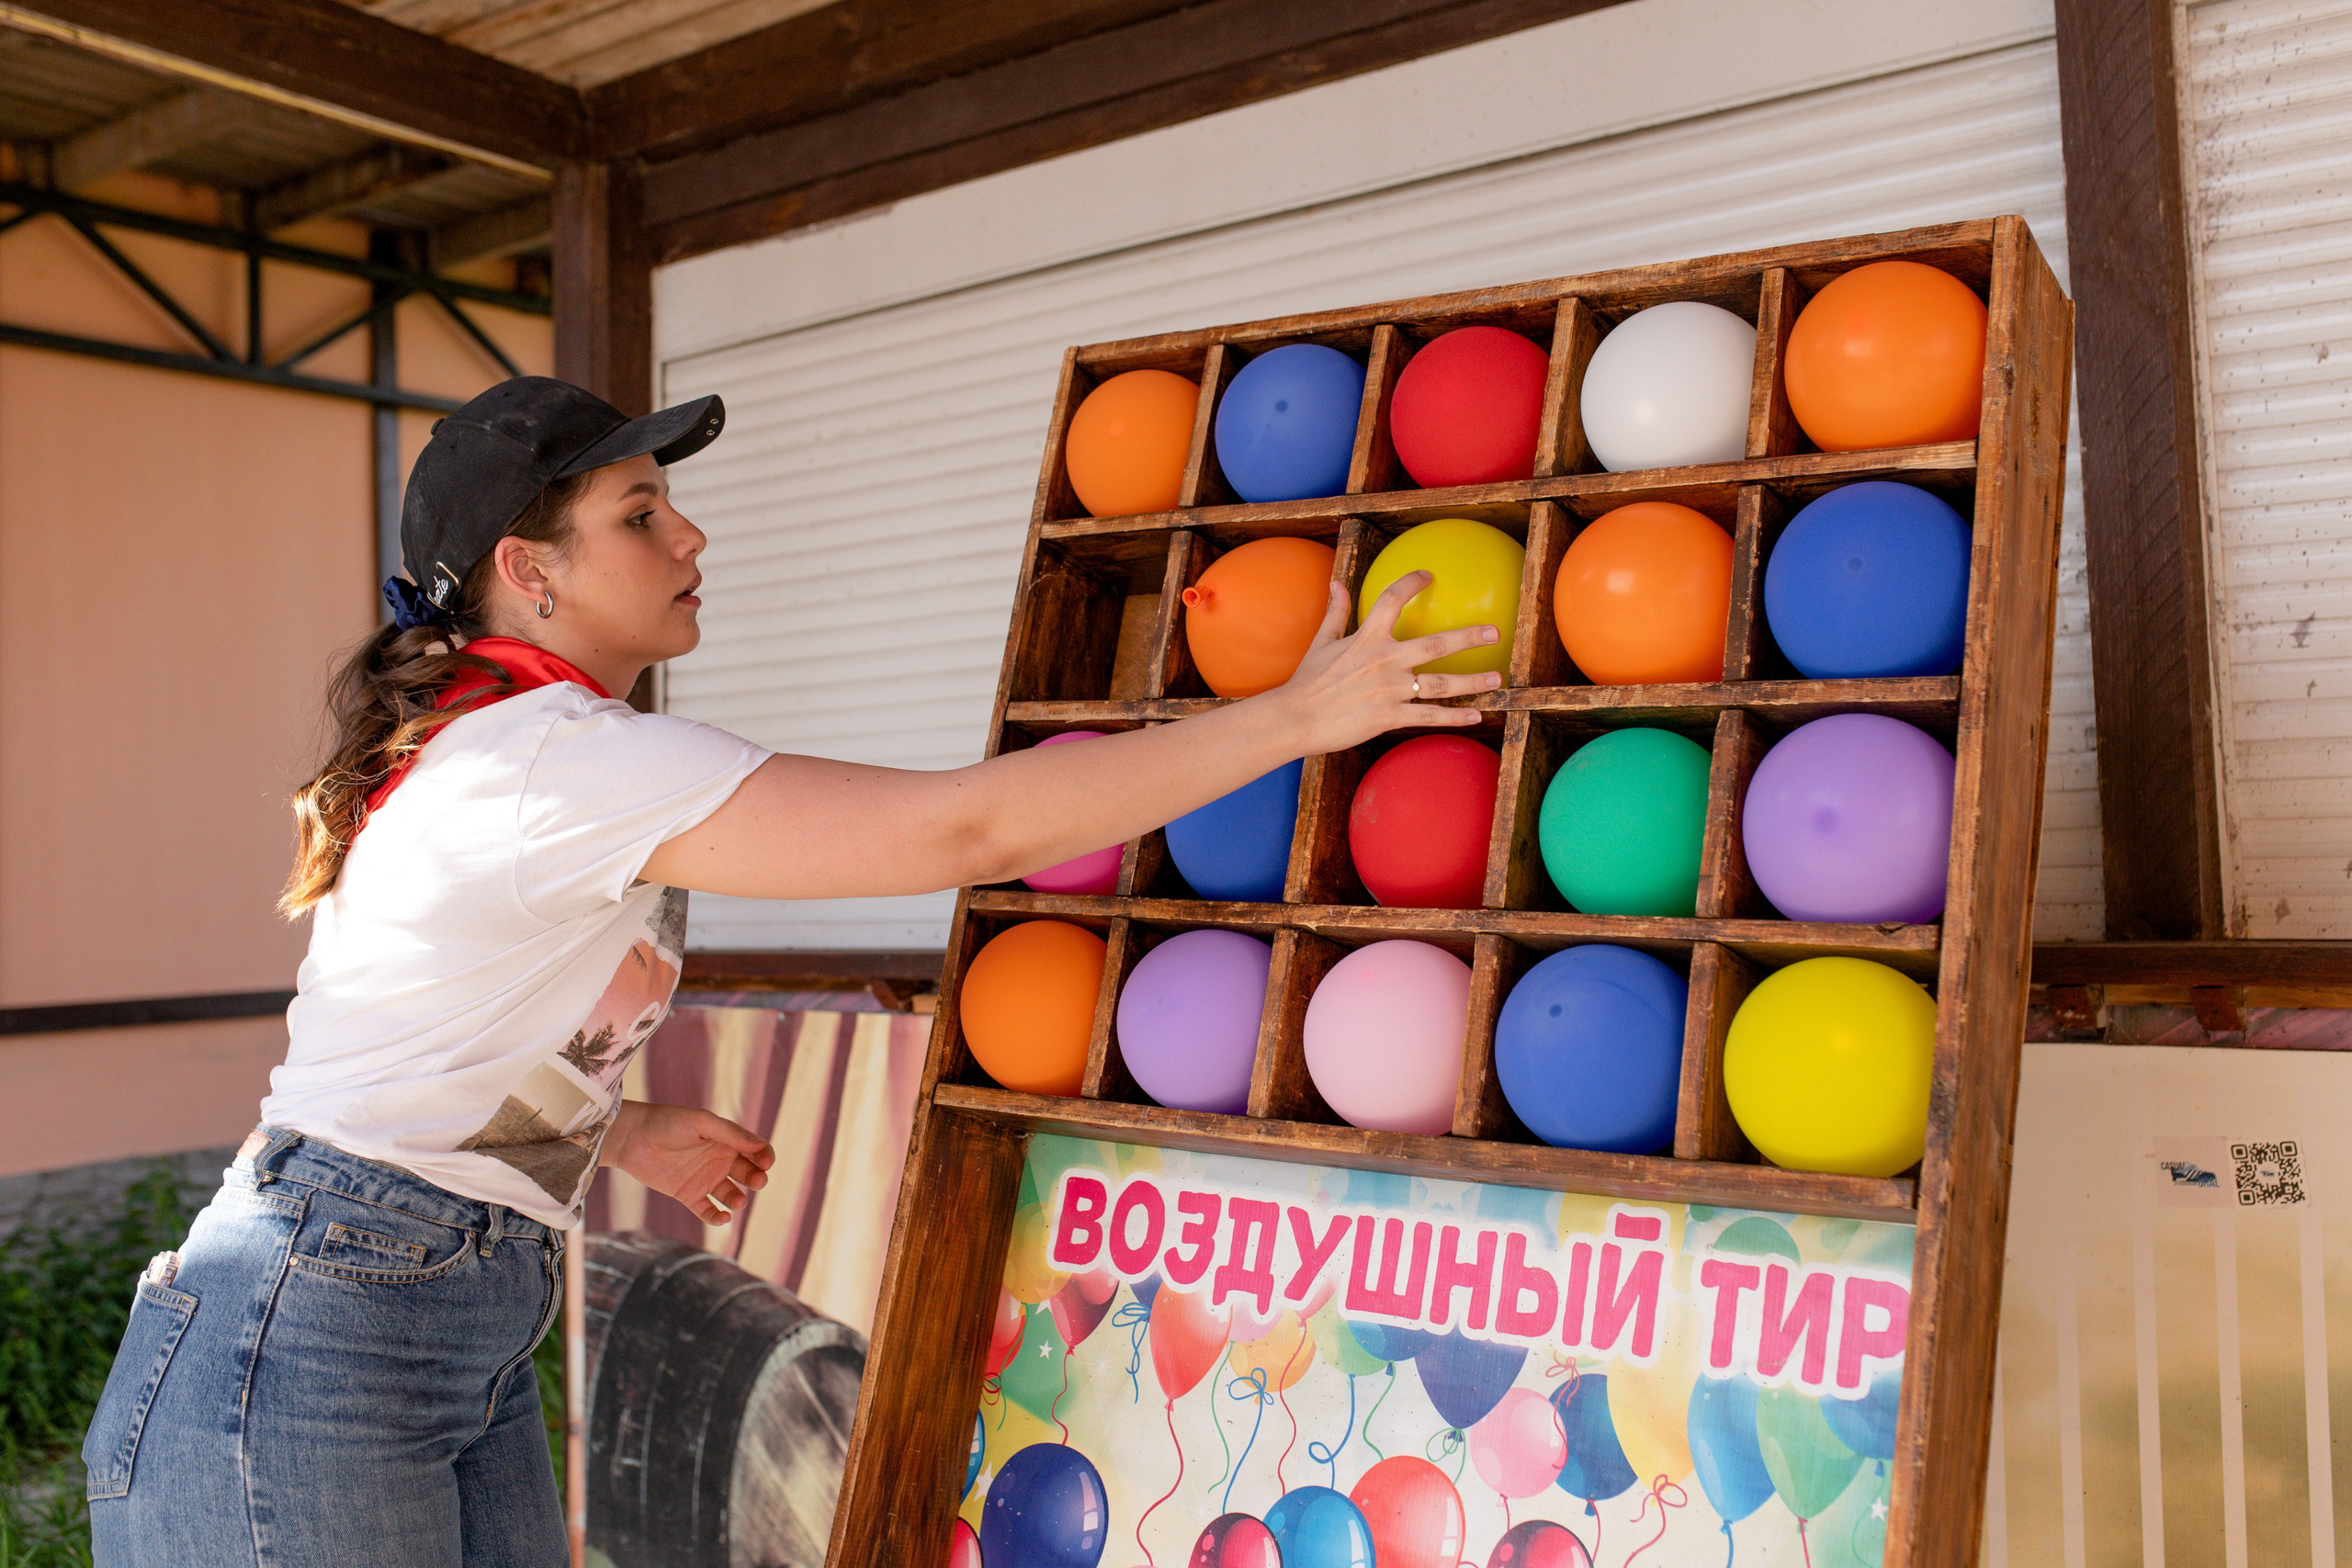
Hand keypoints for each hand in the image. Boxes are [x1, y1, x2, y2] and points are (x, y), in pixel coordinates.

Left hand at [602, 1101, 772, 1225]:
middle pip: (747, 1173)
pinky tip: (723, 1218)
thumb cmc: (667, 1122)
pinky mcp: (689, 1195)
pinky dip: (717, 1217)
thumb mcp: (701, 1122)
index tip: (766, 1163)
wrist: (632, 1137)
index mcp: (726, 1140)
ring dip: (739, 1199)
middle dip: (756, 1178)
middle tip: (757, 1181)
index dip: (765, 1157)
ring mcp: (705, 1179)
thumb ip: (729, 1133)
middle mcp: (719, 1160)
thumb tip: (759, 1145)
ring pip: (731, 1194)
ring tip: (738, 1201)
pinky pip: (708, 1210)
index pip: (755, 1150)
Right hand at [1262, 570, 1498, 755]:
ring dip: (1472, 681)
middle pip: (1436, 644)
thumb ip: (1336, 612)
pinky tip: (1476, 714)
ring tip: (1496, 678)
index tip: (1428, 576)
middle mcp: (1384, 661)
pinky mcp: (1390, 717)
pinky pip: (1428, 716)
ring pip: (1441, 684)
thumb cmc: (1306, 682)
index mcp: (1367, 638)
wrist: (1294, 719)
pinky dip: (1454, 717)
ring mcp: (1390, 690)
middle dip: (1468, 637)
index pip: (1392, 599)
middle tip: (1494, 632)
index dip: (1412, 583)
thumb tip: (1336, 583)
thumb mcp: (1321, 642)